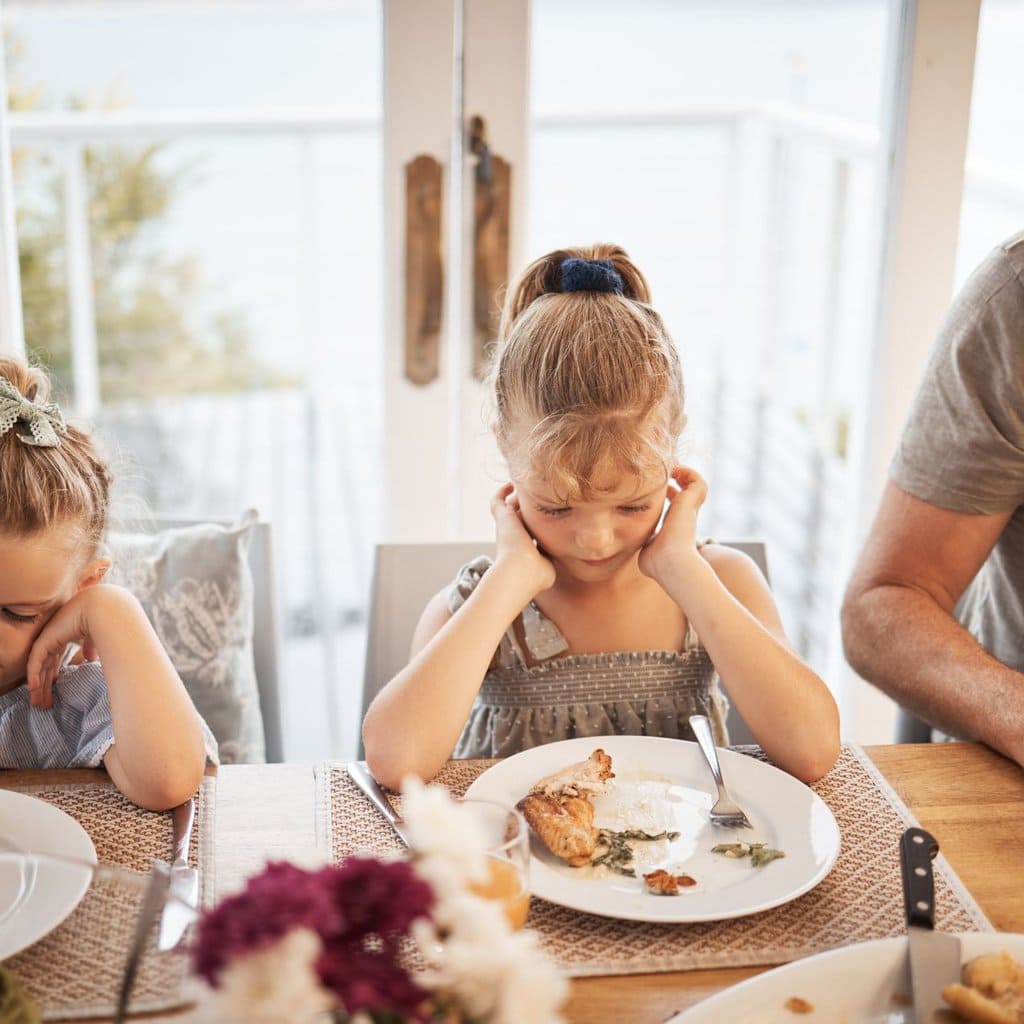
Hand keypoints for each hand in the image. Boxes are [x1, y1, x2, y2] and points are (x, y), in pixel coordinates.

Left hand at [26, 588, 102, 709]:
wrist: (103, 609)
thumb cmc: (105, 621)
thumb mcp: (97, 638)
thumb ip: (90, 647)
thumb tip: (92, 659)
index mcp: (67, 635)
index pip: (56, 660)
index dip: (55, 676)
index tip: (55, 692)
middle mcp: (55, 637)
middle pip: (47, 667)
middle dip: (45, 686)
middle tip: (44, 704)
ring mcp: (49, 639)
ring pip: (39, 667)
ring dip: (38, 686)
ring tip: (38, 703)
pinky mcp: (45, 640)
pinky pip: (36, 662)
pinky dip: (34, 676)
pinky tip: (34, 689)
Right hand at [491, 483, 555, 592]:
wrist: (521, 570)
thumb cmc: (537, 573)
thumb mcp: (549, 565)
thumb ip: (552, 557)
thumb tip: (560, 553)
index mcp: (524, 547)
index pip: (529, 534)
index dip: (535, 527)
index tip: (546, 519)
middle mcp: (514, 536)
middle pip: (520, 518)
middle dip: (526, 510)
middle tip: (537, 497)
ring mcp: (507, 527)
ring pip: (509, 508)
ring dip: (516, 499)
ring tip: (524, 485)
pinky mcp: (502, 518)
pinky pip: (497, 501)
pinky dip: (501, 492)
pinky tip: (510, 484)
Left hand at [638, 466, 707, 583]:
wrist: (669, 561)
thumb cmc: (656, 561)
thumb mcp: (646, 548)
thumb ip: (643, 541)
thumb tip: (633, 544)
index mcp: (674, 525)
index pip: (675, 505)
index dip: (667, 494)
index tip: (654, 489)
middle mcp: (684, 516)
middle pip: (686, 493)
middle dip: (676, 480)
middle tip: (663, 472)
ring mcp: (689, 509)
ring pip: (695, 485)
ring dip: (683, 473)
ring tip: (669, 467)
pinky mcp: (691, 502)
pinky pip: (697, 481)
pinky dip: (687, 472)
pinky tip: (673, 471)